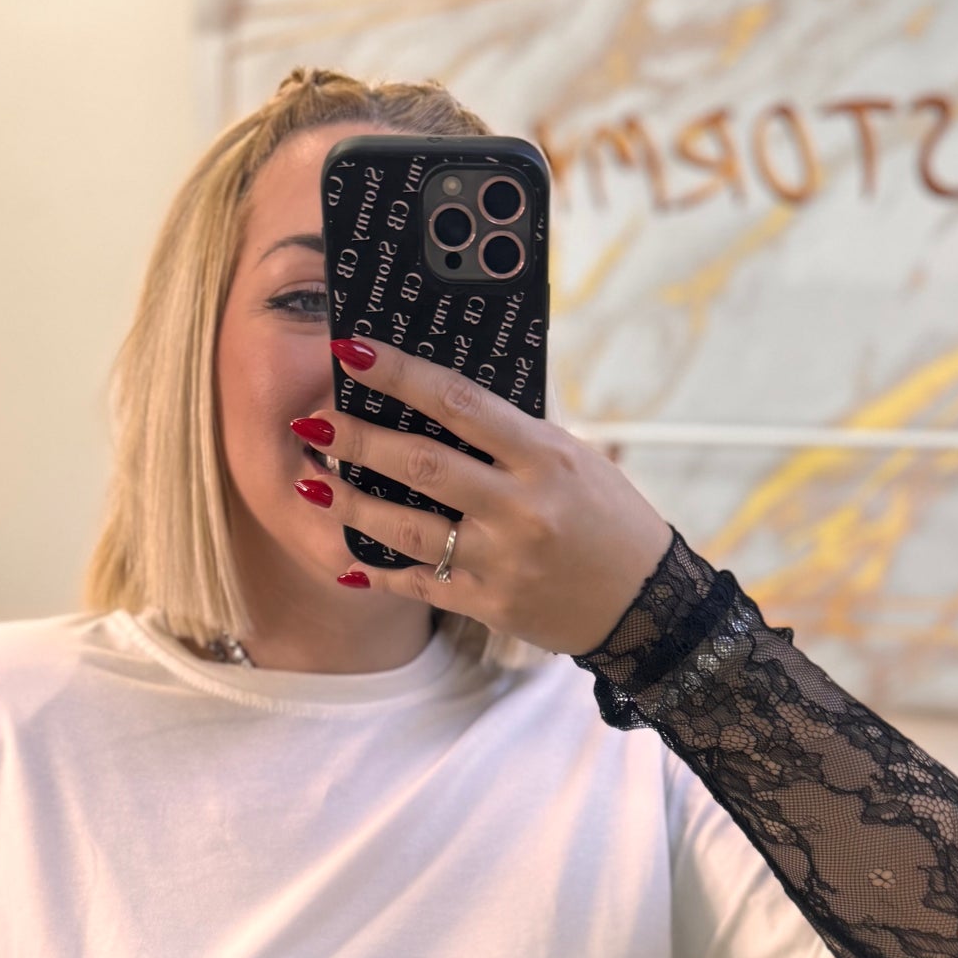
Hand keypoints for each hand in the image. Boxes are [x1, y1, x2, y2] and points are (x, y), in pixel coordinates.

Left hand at [305, 337, 671, 654]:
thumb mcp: (573, 460)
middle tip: (311, 423)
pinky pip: (420, 583)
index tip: (352, 351)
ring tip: (310, 482)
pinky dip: (378, 572)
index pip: (460, 402)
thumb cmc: (609, 519)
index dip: (400, 375)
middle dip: (357, 440)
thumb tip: (440, 398)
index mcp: (544, 456)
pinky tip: (346, 559)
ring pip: (407, 528)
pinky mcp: (491, 604)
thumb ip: (512, 435)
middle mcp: (522, 507)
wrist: (647, 605)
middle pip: (421, 465)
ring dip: (350, 503)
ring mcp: (503, 560)